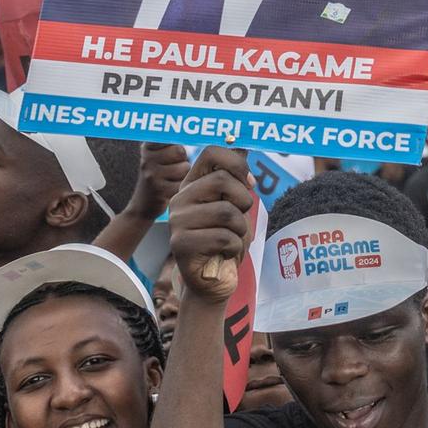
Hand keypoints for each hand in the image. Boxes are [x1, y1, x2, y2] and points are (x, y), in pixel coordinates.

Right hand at [126, 143, 190, 220]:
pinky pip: (183, 182)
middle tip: (172, 169)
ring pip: (184, 167)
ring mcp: (152, 175)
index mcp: (147, 147)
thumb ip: (170, 142)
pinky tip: (171, 190)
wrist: (142, 206)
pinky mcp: (160, 190)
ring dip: (183, 175)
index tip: (172, 154)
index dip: (176, 146)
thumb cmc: (157, 176)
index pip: (171, 136)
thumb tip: (193, 133)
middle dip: (182, 160)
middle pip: (180, 151)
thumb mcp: (155, 156)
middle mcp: (146, 159)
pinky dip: (181, 187)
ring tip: (171, 180)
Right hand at [166, 147, 253, 303]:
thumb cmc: (225, 242)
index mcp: (192, 184)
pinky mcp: (181, 244)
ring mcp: (177, 221)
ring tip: (232, 240)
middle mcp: (180, 198)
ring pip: (227, 212)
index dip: (237, 164)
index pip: (211, 153)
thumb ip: (235, 181)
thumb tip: (243, 145)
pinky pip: (225, 238)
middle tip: (240, 220)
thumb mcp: (234, 207)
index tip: (249, 183)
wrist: (212, 283)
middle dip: (243, 202)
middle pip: (222, 180)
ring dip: (241, 230)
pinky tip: (224, 255)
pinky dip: (236, 248)